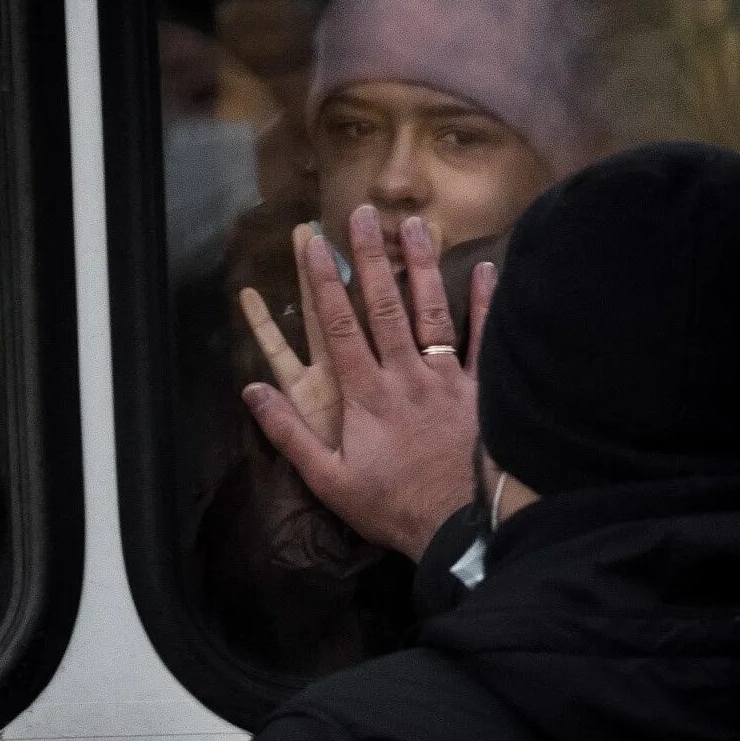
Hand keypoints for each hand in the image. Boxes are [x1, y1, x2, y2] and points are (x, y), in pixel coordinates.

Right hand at [242, 206, 496, 559]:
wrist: (464, 527)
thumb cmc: (393, 507)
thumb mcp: (329, 480)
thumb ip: (289, 434)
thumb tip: (252, 390)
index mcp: (366, 395)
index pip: (339, 326)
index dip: (324, 282)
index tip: (314, 242)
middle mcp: (406, 375)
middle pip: (385, 306)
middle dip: (372, 257)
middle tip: (364, 213)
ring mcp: (448, 380)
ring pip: (433, 313)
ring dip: (423, 266)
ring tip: (417, 225)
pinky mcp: (482, 392)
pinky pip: (483, 341)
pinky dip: (486, 303)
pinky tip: (487, 267)